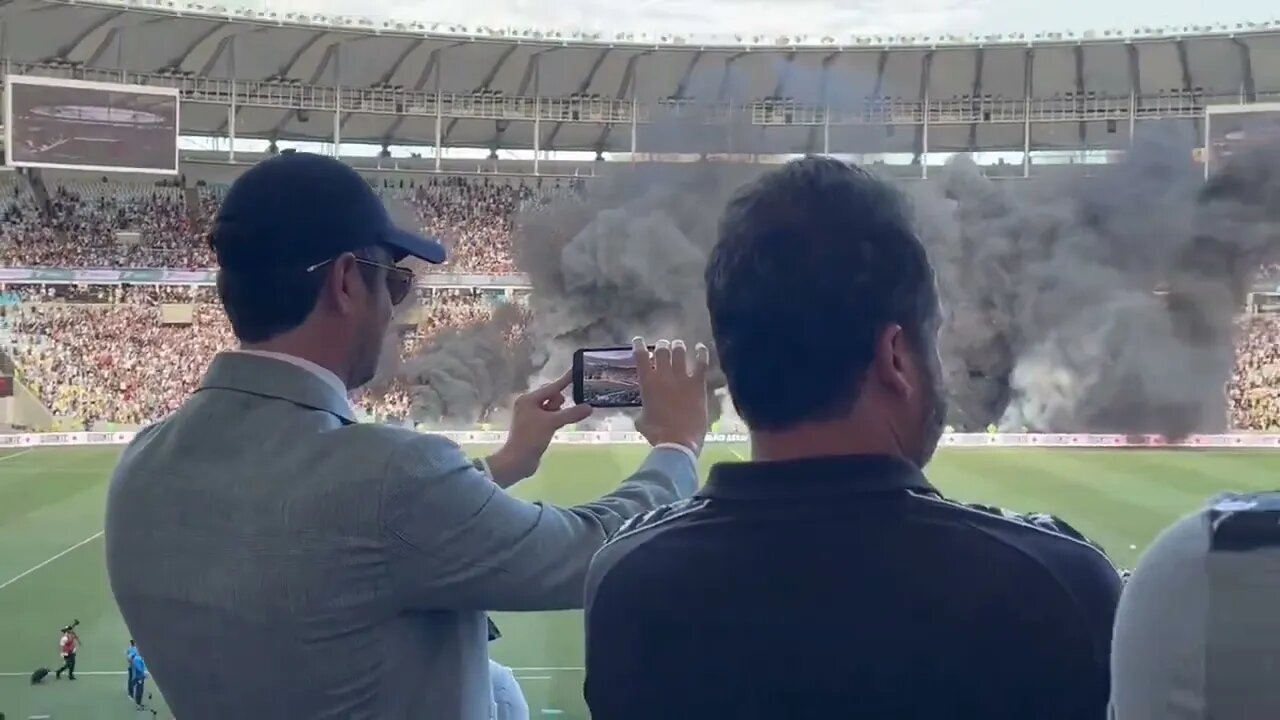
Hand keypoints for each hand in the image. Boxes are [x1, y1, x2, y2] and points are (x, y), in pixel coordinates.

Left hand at [486, 370, 592, 486]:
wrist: (518, 460)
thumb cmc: (531, 437)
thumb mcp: (552, 422)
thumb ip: (571, 414)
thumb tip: (589, 407)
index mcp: (528, 399)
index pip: (551, 387)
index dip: (565, 380)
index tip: (576, 371)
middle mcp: (528, 405)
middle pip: (551, 397)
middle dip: (559, 404)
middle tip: (558, 415)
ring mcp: (530, 416)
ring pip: (551, 408)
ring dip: (558, 413)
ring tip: (557, 423)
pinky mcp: (534, 427)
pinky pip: (549, 417)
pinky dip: (555, 419)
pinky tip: (559, 425)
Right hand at [634, 336, 710, 454]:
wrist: (679, 441)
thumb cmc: (657, 434)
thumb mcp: (641, 420)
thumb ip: (643, 409)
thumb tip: (644, 410)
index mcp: (647, 383)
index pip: (640, 356)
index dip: (638, 345)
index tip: (638, 341)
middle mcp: (663, 375)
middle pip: (661, 350)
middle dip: (661, 346)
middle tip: (663, 346)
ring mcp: (682, 378)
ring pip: (679, 352)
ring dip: (678, 347)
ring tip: (678, 345)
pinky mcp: (698, 384)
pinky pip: (701, 363)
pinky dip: (701, 353)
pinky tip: (700, 347)